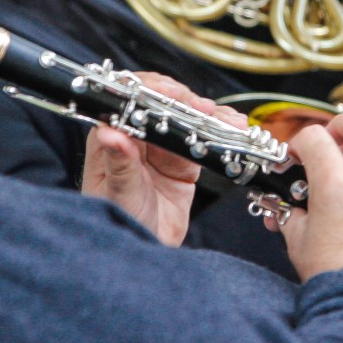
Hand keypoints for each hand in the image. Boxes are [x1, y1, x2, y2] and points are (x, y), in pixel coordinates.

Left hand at [81, 72, 245, 246]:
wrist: (145, 252)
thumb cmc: (120, 223)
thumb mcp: (120, 195)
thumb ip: (120, 164)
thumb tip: (110, 133)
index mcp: (112, 138)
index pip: (129, 100)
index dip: (151, 90)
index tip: (172, 94)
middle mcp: (137, 138)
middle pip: (161, 103)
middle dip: (184, 100)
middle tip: (204, 108)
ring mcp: (162, 149)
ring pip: (185, 118)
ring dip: (207, 114)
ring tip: (226, 120)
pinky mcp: (183, 162)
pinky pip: (202, 140)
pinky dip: (219, 132)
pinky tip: (232, 128)